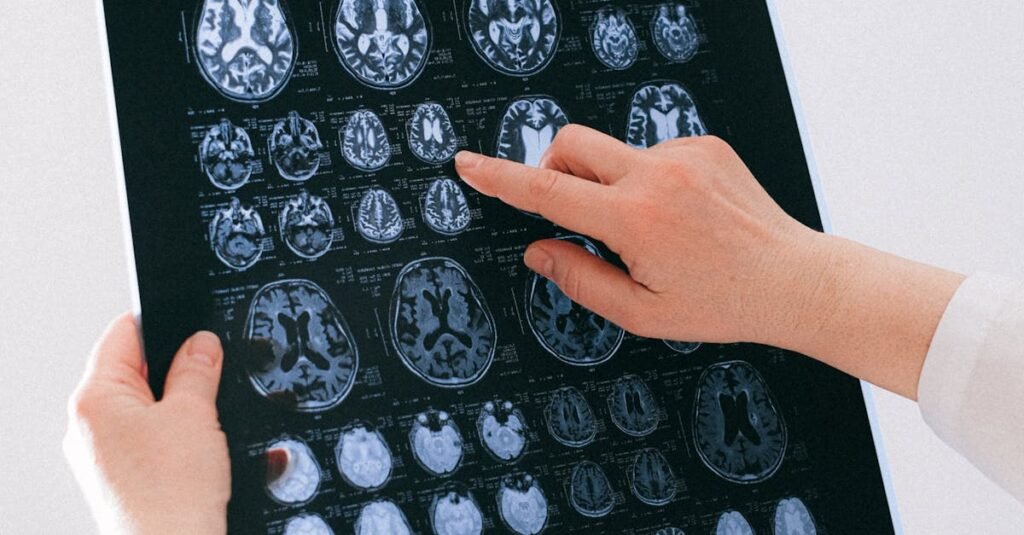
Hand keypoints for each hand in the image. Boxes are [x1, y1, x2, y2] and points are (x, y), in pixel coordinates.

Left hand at [64, 314, 229, 534]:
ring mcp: (99, 455)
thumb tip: (201, 343)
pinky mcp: (118, 478)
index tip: (192, 325)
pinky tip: (195, 450)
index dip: (163, 323)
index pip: (123, 334)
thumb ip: (197, 369)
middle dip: (174, 370)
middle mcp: (86, 426)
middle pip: (133, 371)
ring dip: (175, 407)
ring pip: (142, 407)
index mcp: (93, 399)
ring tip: (201, 422)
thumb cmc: (170, 496)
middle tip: (207, 378)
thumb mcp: (195, 413)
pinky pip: (145, 439)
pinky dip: (172, 436)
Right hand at [455, 126, 962, 397]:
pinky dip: (647, 180)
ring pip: (613, 152)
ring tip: (651, 229)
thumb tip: (538, 251)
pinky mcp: (706, 146)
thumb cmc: (721, 304)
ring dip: (610, 183)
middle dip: (554, 167)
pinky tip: (680, 216)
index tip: (469, 163)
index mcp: (635, 221)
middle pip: (571, 142)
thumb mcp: (641, 313)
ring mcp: (685, 154)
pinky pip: (651, 153)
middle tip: (573, 211)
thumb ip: (579, 280)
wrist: (794, 280)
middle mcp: (657, 176)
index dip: (500, 178)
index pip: (548, 192)